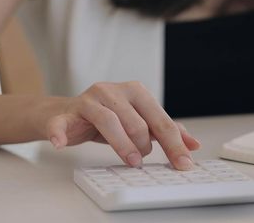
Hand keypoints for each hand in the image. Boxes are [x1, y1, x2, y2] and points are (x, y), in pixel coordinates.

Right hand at [43, 82, 200, 169]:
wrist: (66, 115)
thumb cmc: (107, 119)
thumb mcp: (140, 122)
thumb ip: (165, 131)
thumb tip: (193, 144)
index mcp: (137, 91)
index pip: (161, 120)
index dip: (174, 144)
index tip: (184, 162)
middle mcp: (114, 90)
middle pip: (138, 122)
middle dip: (145, 145)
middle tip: (143, 161)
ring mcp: (89, 99)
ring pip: (110, 122)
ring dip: (122, 145)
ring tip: (131, 160)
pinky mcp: (67, 112)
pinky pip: (62, 122)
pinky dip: (61, 132)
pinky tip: (61, 143)